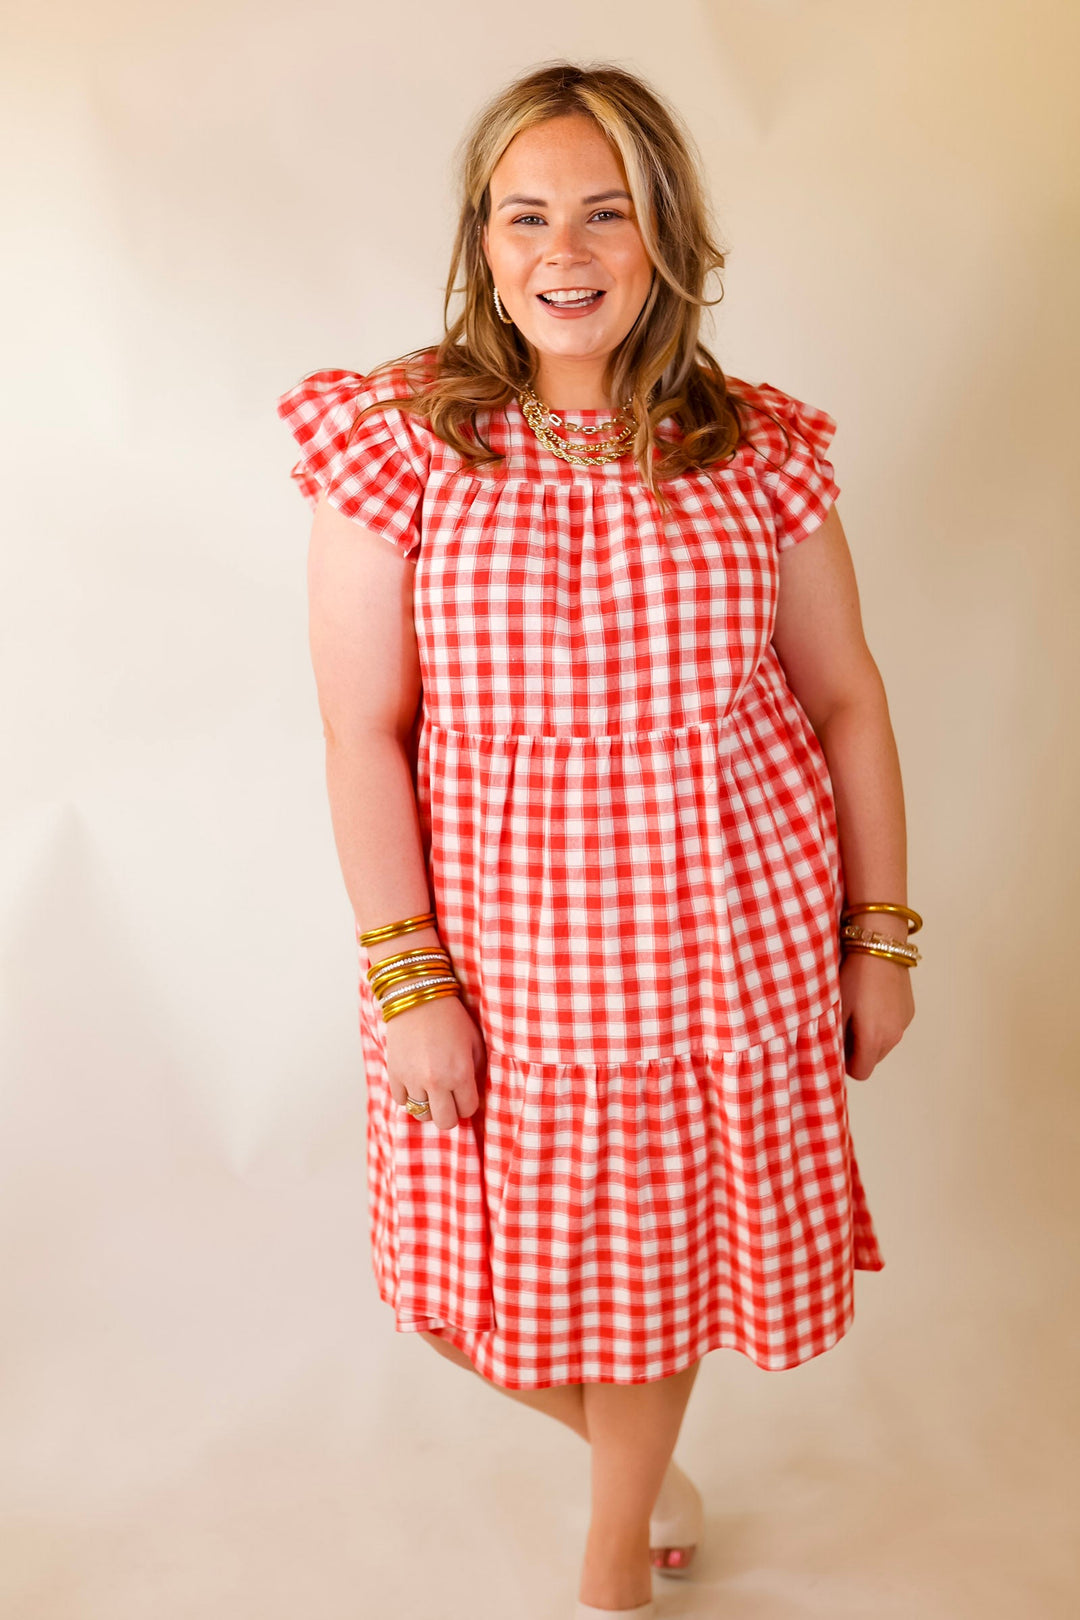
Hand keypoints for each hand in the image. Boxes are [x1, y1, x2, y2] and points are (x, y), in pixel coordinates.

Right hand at [383, 992, 487, 1129]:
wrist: (417, 996)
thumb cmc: (450, 1016)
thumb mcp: (474, 1041)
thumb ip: (476, 1070)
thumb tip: (472, 1093)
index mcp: (460, 1073)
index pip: (468, 1110)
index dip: (469, 1103)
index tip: (465, 1093)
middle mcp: (435, 1081)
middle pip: (445, 1122)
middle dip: (450, 1113)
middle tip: (450, 1099)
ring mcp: (412, 1079)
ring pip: (421, 1115)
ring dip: (428, 1106)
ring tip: (431, 1091)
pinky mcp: (394, 1074)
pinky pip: (402, 1102)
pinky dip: (409, 1096)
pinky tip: (416, 1082)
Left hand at [839, 948, 914, 1080]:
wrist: (880, 947)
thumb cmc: (854, 977)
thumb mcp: (837, 1007)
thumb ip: (836, 1035)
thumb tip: (832, 1051)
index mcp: (873, 1039)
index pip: (860, 1072)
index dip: (846, 1063)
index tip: (837, 1045)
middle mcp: (893, 1037)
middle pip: (872, 1059)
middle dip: (858, 1049)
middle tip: (845, 1024)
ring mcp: (904, 1024)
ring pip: (883, 1044)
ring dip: (871, 1036)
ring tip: (859, 1009)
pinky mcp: (909, 1012)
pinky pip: (893, 1028)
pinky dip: (883, 1022)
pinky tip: (873, 1000)